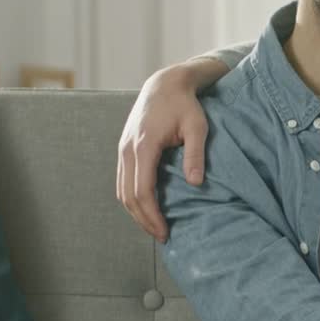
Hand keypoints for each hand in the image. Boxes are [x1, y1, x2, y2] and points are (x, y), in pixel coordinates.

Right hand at [117, 65, 210, 242]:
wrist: (164, 84)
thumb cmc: (185, 105)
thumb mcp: (198, 126)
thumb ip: (196, 154)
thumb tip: (196, 183)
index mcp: (144, 145)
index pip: (142, 191)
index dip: (152, 215)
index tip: (165, 231)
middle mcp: (127, 149)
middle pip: (128, 196)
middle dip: (143, 220)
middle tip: (162, 236)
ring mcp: (122, 149)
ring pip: (121, 190)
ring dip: (136, 212)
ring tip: (154, 227)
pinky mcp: (124, 149)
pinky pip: (123, 181)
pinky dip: (132, 198)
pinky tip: (147, 208)